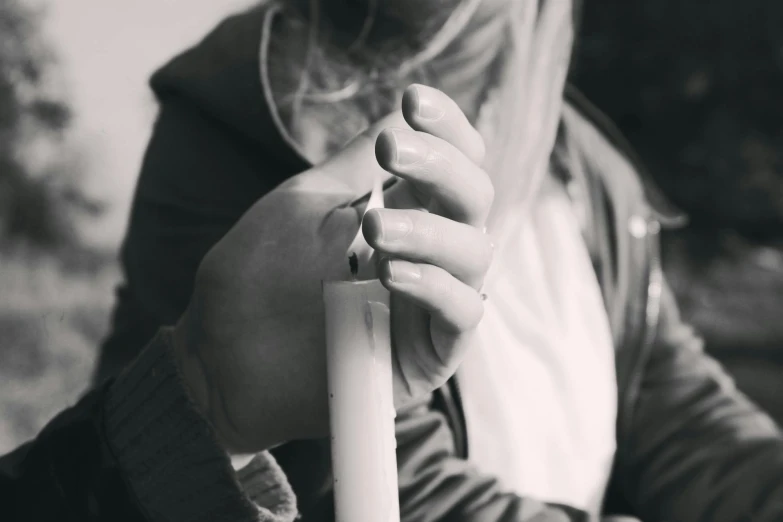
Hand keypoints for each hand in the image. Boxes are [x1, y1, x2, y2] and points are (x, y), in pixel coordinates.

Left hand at [171, 84, 493, 453]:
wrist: (225, 365)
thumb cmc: (256, 281)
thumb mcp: (301, 209)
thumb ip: (354, 169)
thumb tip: (398, 117)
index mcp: (400, 211)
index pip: (451, 160)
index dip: (445, 127)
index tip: (414, 101)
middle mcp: (426, 252)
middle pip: (473, 197)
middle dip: (441, 166)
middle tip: (393, 153)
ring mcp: (431, 302)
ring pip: (475, 251)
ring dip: (430, 229)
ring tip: (375, 226)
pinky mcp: (430, 353)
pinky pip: (462, 314)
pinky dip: (436, 287)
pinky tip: (392, 274)